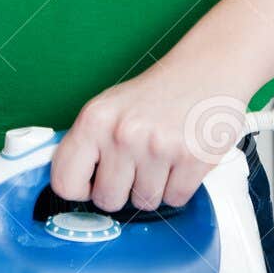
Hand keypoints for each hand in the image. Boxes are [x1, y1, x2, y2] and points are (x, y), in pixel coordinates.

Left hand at [49, 56, 252, 212]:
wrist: (208, 69)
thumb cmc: (158, 92)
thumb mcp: (110, 107)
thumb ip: (87, 144)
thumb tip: (68, 183)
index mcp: (95, 119)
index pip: (65, 182)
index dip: (80, 188)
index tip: (93, 182)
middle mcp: (123, 133)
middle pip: (108, 201)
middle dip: (123, 189)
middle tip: (137, 162)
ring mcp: (159, 147)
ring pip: (144, 203)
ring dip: (154, 186)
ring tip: (162, 153)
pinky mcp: (193, 159)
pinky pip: (175, 200)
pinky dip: (179, 186)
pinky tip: (181, 157)